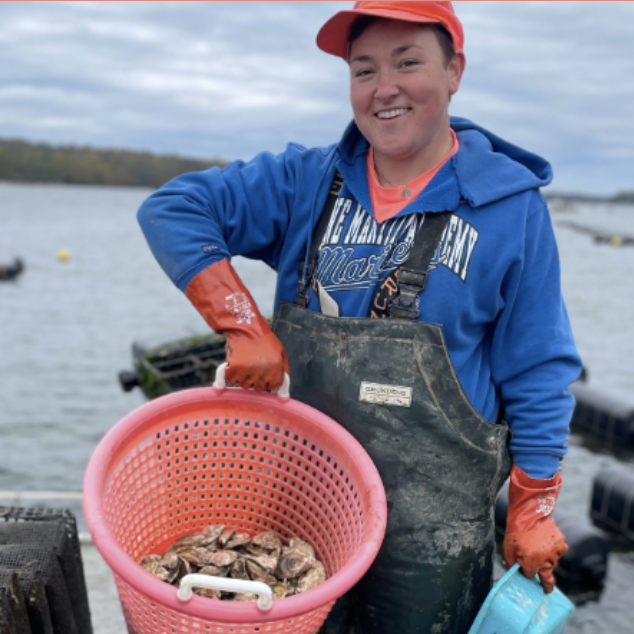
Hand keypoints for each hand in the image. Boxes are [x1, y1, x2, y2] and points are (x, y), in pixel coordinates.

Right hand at [186, 259, 288, 390]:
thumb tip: (284, 391)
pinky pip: (231, 380)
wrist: (245, 325)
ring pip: (244, 385)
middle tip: (252, 366)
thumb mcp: (281, 351)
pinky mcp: (234, 368)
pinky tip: (235, 363)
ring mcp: (248, 370)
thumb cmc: (264, 339)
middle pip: (258, 388)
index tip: (264, 373)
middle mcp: (263, 371)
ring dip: (243, 377)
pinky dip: (231, 374)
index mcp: (276, 367)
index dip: (268, 381)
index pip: (274, 386)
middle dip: (256, 380)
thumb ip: (285, 370)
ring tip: (244, 362)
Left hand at [502, 466, 567, 592]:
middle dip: (546, 582)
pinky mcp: (561, 544)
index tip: (525, 568)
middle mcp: (545, 560)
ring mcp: (555, 552)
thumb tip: (514, 571)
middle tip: (547, 588)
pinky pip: (559, 551)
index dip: (527, 571)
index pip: (530, 575)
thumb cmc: (516, 529)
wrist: (529, 512)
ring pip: (553, 563)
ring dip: (548, 560)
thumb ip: (511, 563)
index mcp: (531, 562)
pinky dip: (554, 549)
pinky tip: (547, 543)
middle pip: (546, 576)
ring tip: (539, 549)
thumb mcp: (507, 547)